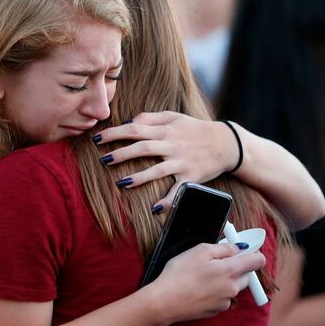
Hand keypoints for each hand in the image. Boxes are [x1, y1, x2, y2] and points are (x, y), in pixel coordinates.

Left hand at [95, 111, 238, 207]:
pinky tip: (155, 208)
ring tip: (121, 182)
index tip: (98, 138)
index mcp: (165, 130)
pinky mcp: (191, 177)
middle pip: (143, 148)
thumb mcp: (174, 117)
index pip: (135, 129)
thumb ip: (150, 118)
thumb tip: (129, 122)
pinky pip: (178, 190)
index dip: (115, 133)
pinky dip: (168, 200)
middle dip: (122, 154)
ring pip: (158, 169)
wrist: (226, 143)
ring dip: (139, 177)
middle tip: (103, 159)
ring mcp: (181, 162)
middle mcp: (172, 146)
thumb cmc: (195, 129)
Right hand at [146, 243, 265, 324]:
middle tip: (216, 263)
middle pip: (246, 276)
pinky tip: (198, 289)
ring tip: (202, 277)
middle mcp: (232, 288)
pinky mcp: (215, 311)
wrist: (164, 302)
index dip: (253, 253)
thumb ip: (224, 248)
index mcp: (231, 270)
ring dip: (224, 281)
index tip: (244, 250)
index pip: (258, 261)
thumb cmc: (179, 274)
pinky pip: (222, 299)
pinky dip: (215, 293)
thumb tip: (238, 248)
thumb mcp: (200, 251)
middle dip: (236, 268)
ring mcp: (225, 302)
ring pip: (232, 288)